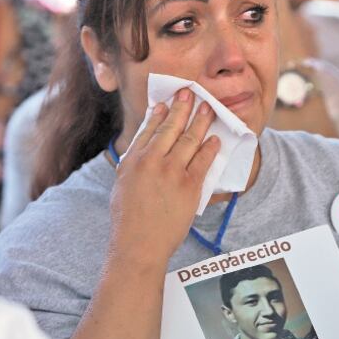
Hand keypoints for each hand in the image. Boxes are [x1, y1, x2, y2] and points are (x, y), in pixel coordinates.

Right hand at [108, 89, 220, 263]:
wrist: (139, 245)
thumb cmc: (128, 219)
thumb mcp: (122, 185)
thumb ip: (132, 164)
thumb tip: (142, 149)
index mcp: (133, 161)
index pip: (149, 130)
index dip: (160, 113)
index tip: (167, 102)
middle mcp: (152, 161)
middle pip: (171, 128)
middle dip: (182, 107)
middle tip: (191, 93)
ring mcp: (172, 172)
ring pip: (189, 139)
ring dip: (200, 121)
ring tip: (208, 108)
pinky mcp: (189, 185)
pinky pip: (204, 160)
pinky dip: (210, 148)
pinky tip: (216, 139)